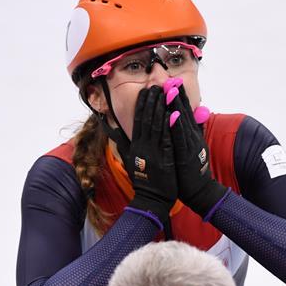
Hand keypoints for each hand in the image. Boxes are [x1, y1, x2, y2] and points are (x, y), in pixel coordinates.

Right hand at [124, 86, 177, 228]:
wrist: (151, 200)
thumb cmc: (143, 181)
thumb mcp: (129, 160)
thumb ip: (122, 144)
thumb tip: (112, 130)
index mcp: (136, 145)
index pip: (138, 120)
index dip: (142, 104)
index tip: (146, 91)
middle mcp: (143, 146)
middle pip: (147, 119)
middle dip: (152, 101)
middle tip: (157, 85)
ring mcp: (154, 152)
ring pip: (157, 126)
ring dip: (161, 108)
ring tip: (165, 93)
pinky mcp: (165, 159)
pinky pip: (168, 139)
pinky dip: (170, 126)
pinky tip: (174, 113)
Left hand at [165, 81, 227, 217]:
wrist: (200, 192)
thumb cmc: (192, 173)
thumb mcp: (192, 150)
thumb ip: (192, 135)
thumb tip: (192, 121)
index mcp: (190, 136)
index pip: (184, 113)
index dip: (179, 97)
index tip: (173, 82)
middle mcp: (191, 138)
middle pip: (184, 113)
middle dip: (177, 96)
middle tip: (172, 79)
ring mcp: (190, 146)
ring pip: (182, 122)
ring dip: (177, 105)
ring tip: (171, 90)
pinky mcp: (186, 156)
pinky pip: (180, 139)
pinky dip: (177, 126)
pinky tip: (173, 115)